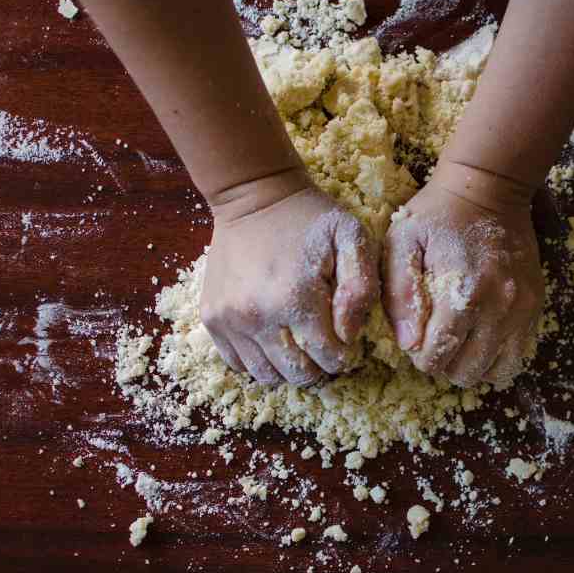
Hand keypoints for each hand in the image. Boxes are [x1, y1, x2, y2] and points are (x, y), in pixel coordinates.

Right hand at [201, 178, 378, 386]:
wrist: (254, 196)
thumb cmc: (309, 218)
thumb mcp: (352, 238)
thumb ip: (361, 288)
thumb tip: (349, 335)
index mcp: (296, 298)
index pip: (330, 358)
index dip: (345, 355)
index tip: (345, 339)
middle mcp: (258, 316)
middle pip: (298, 374)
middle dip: (318, 367)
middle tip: (323, 345)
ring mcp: (230, 320)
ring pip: (266, 376)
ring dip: (288, 368)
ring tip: (299, 344)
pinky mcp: (212, 318)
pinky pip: (238, 363)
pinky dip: (259, 361)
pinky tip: (273, 339)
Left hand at [382, 161, 544, 387]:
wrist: (490, 188)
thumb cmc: (438, 214)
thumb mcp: (403, 242)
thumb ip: (399, 294)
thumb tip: (408, 343)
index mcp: (463, 292)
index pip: (437, 356)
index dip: (419, 356)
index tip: (416, 337)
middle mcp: (499, 307)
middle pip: (467, 371)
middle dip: (444, 363)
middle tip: (435, 339)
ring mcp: (522, 309)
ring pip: (497, 371)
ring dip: (472, 366)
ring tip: (459, 343)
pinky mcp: (535, 306)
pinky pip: (519, 356)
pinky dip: (497, 358)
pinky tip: (481, 340)